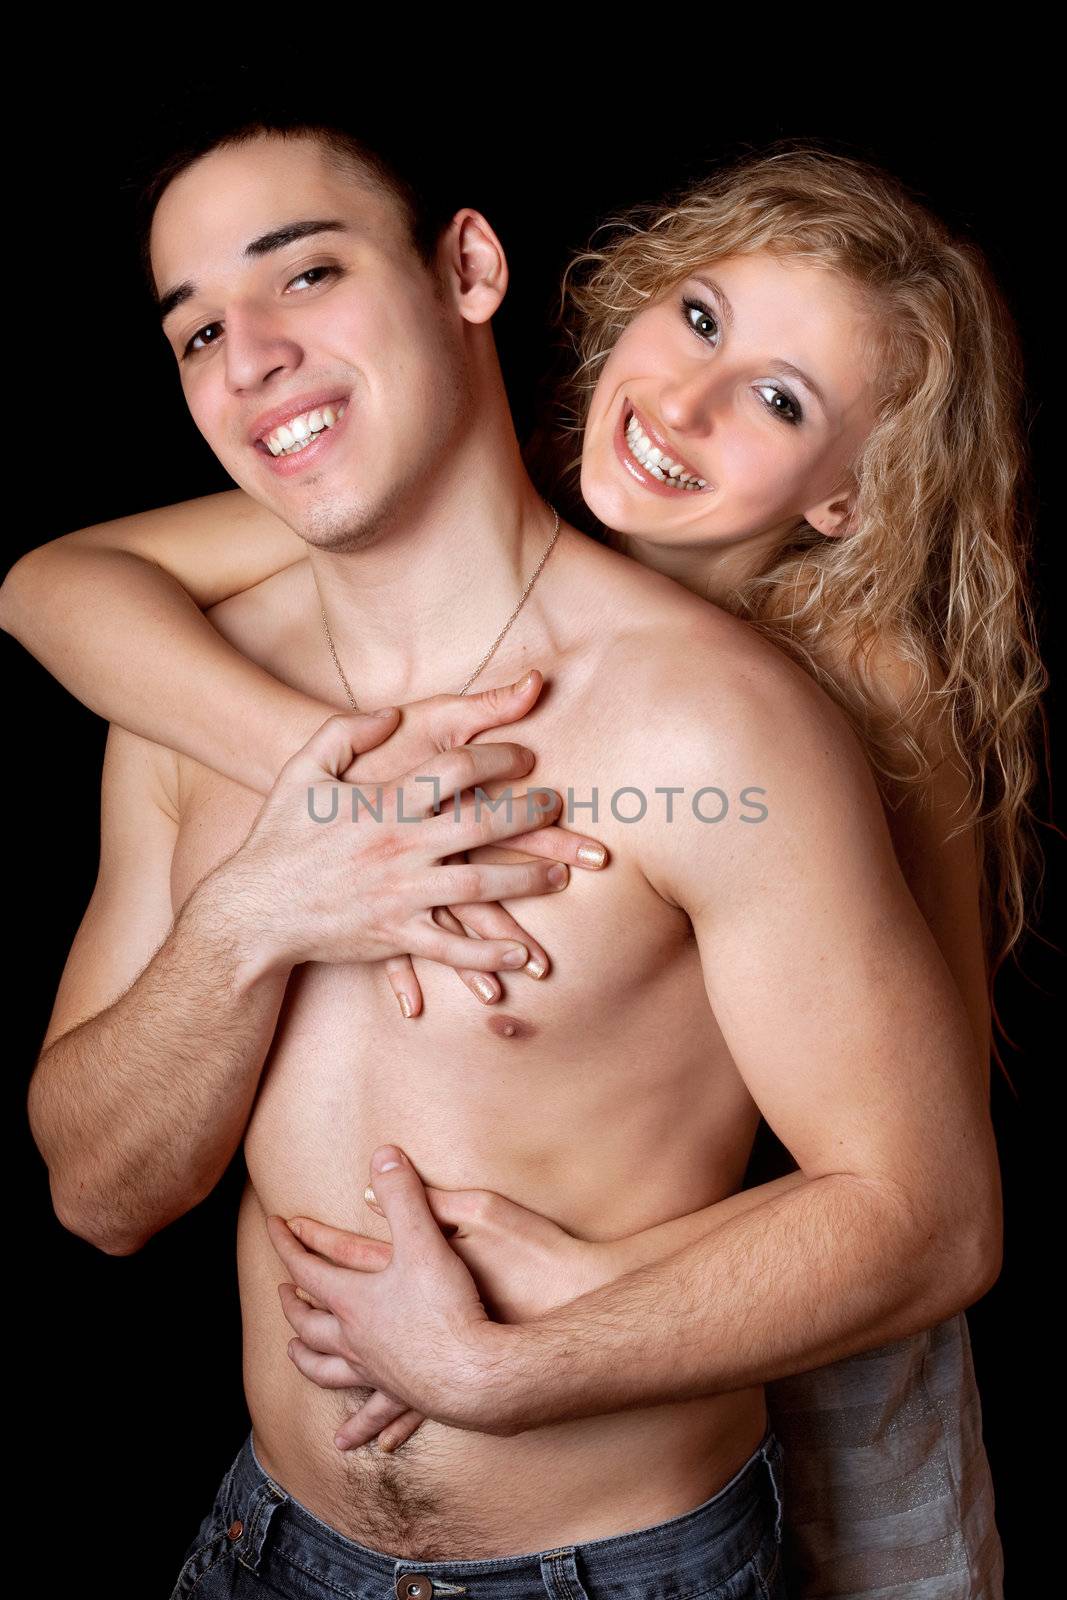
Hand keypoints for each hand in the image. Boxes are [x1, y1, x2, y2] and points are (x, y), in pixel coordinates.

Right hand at [215, 714, 578, 979]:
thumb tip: (389, 713)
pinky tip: (520, 955)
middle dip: (529, 813)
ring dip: (528, 881)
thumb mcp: (303, 771)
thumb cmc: (277, 836)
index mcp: (385, 803)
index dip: (499, 758)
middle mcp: (401, 847)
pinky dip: (489, 954)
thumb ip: (345, 732)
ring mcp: (401, 894)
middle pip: (482, 823)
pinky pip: (452, 947)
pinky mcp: (396, 935)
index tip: (526, 757)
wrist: (253, 910)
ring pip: (480, 887)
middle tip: (559, 806)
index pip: (457, 769)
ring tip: (562, 874)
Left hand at [274, 1160, 619, 1453]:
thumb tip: (383, 1152)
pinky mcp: (402, 1394)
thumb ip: (404, 1195)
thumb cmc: (447, 1307)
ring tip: (296, 1356)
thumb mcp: (425, 1239)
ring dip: (307, 1359)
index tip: (274, 1226)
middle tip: (281, 1293)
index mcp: (354, 1300)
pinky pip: (373, 1410)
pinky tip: (357, 1440)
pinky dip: (361, 1422)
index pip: (307, 1268)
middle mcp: (356, 1340)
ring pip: (327, 1369)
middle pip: (309, 1323)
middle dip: (292, 1304)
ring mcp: (377, 1371)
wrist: (476, 1374)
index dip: (289, 1243)